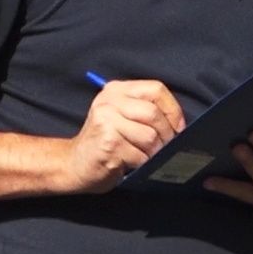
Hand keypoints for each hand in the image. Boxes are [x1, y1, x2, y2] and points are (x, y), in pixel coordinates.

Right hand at [61, 79, 185, 193]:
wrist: (73, 163)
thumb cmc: (105, 141)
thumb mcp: (121, 116)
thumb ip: (144, 111)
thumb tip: (179, 124)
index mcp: (116, 90)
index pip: (156, 89)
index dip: (173, 109)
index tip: (178, 127)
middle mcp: (109, 102)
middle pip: (154, 114)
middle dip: (166, 135)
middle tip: (164, 147)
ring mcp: (106, 122)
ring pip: (150, 137)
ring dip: (154, 152)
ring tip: (147, 156)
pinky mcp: (108, 144)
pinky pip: (140, 155)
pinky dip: (142, 163)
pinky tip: (133, 164)